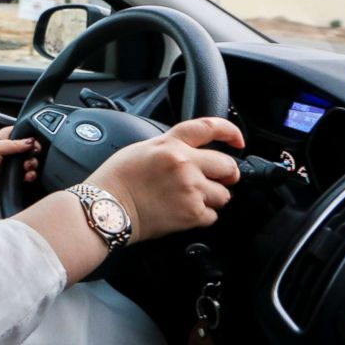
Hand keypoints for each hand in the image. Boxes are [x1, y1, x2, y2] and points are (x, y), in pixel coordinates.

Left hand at [0, 126, 40, 199]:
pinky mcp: (10, 176)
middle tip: (32, 154)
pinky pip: (25, 175)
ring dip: (32, 163)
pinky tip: (27, 175)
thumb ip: (14, 144)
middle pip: (27, 148)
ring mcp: (9, 164)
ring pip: (28, 162)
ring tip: (27, 166)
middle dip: (33, 151)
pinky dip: (29, 175)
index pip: (19, 132)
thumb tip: (30, 141)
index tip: (34, 140)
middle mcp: (7, 151)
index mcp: (2, 139)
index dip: (28, 135)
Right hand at [86, 117, 244, 243]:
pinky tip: (182, 212)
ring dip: (211, 198)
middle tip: (218, 181)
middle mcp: (184, 164)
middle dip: (226, 175)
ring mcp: (190, 189)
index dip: (230, 132)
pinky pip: (212, 216)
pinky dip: (201, 216)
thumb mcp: (141, 149)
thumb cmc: (116, 180)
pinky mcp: (191, 214)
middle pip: (227, 166)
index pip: (210, 128)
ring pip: (223, 194)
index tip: (238, 141)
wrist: (107, 208)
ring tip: (189, 200)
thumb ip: (169, 147)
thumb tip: (189, 152)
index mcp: (171, 144)